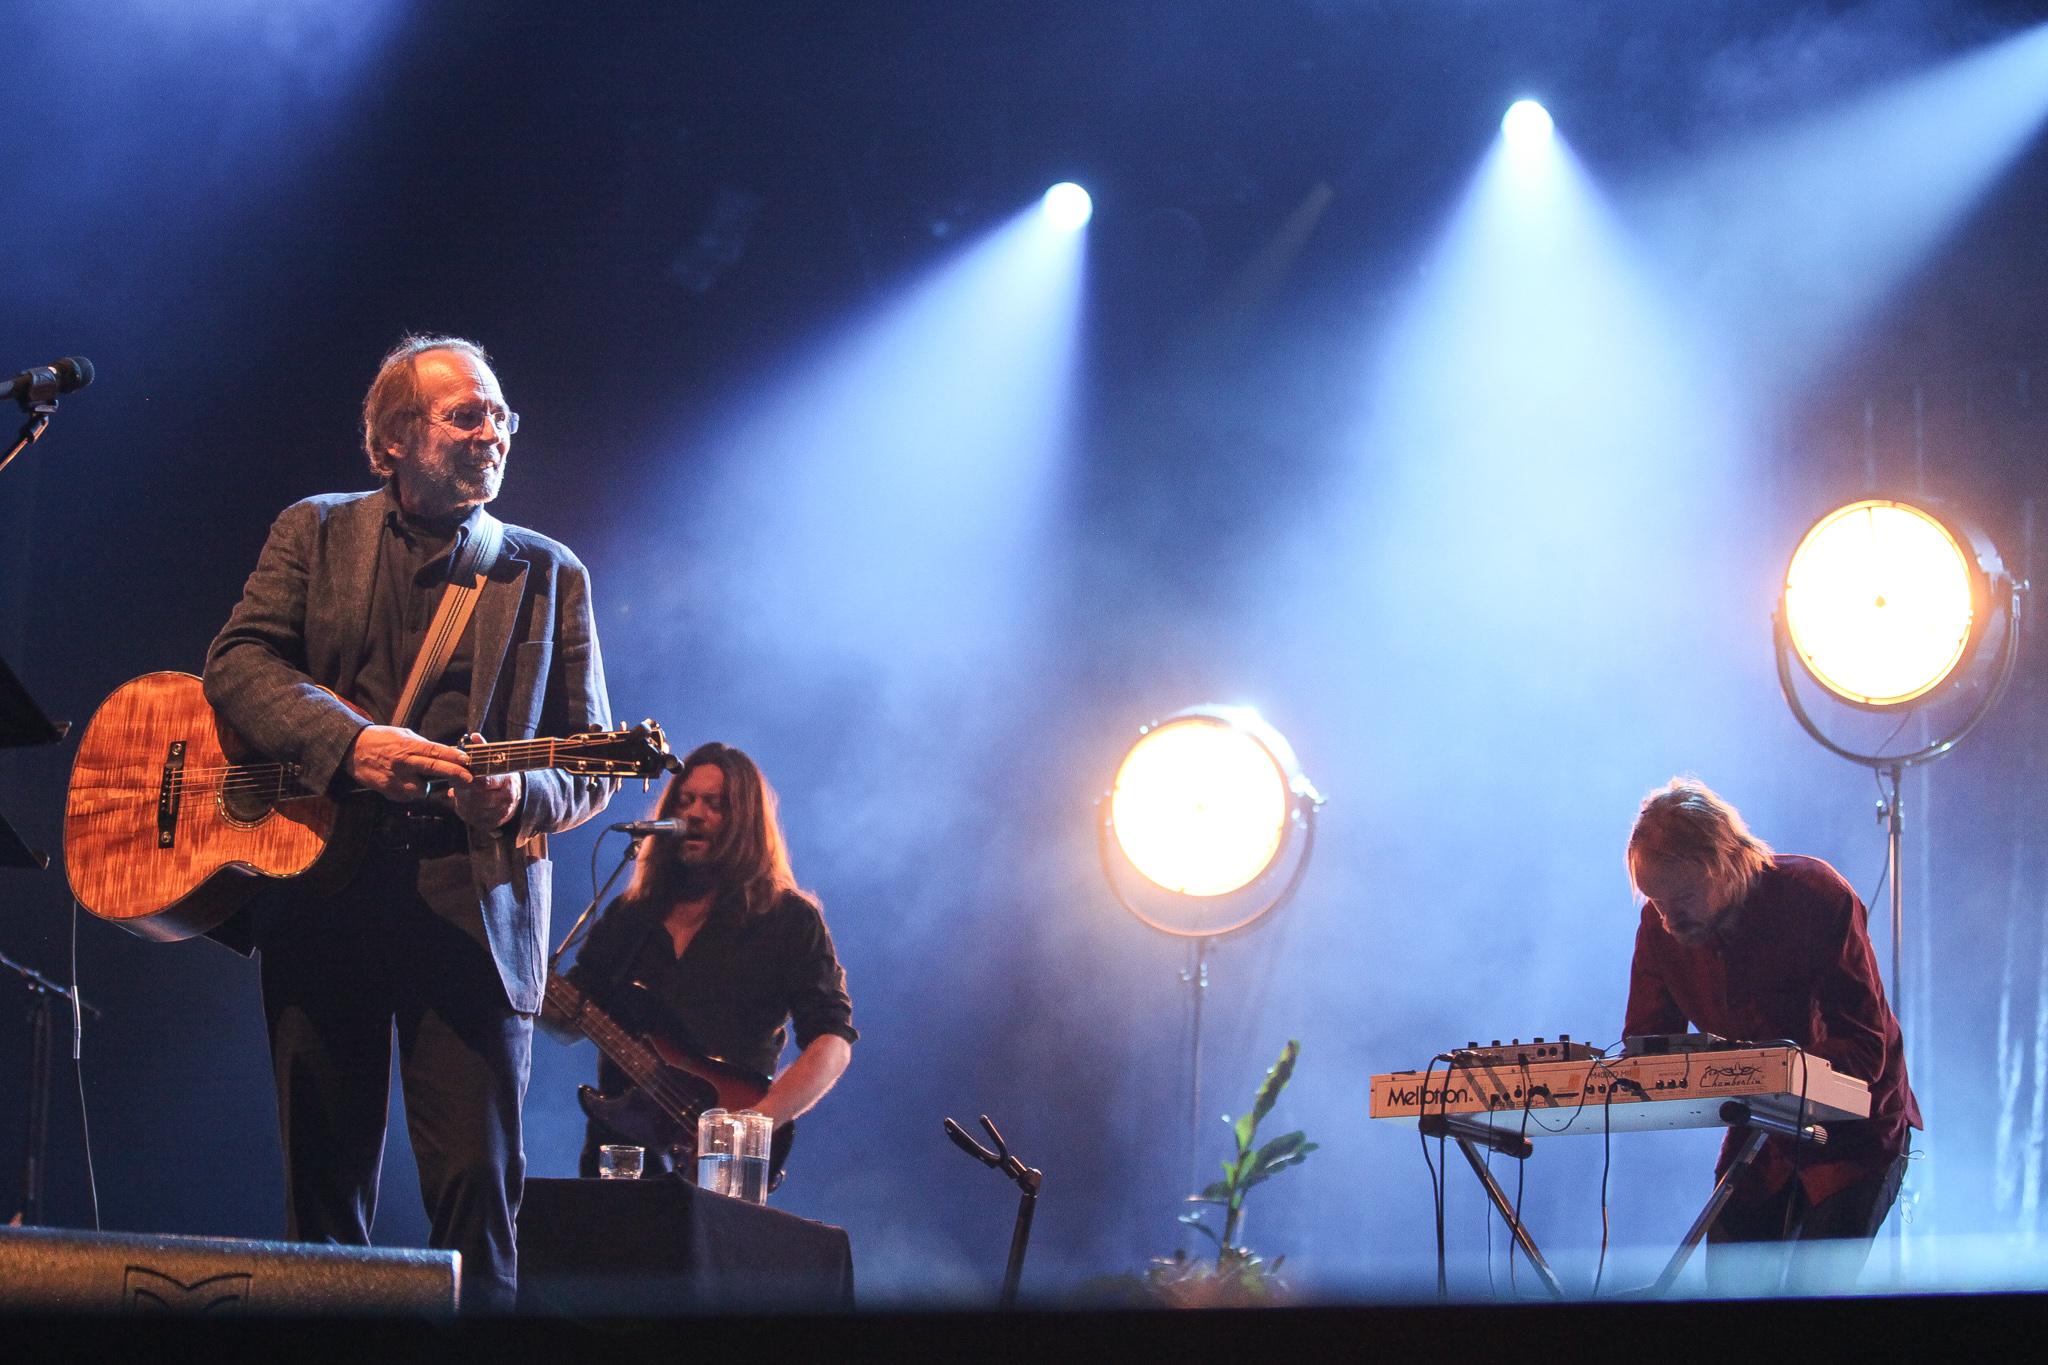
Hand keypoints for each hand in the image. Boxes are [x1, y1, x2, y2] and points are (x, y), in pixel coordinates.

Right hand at [347, 725, 470, 802]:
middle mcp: (403, 762)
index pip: (434, 751)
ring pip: (421, 790)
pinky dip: (409, 792)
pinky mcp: (387, 790)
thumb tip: (445, 752)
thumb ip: (423, 746)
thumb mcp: (404, 735)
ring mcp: (395, 778)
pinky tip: (404, 783)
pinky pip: (406, 796)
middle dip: (454, 774)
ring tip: (418, 779)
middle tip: (469, 779)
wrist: (353, 749)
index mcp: (408, 745)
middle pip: (433, 769)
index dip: (452, 756)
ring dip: (425, 787)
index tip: (467, 760)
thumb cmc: (382, 740)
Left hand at [449, 732, 522, 830]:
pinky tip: (466, 803)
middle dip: (464, 791)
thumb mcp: (496, 761)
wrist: (516, 796)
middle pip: (477, 797)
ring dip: (463, 802)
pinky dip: (466, 811)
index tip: (458, 774)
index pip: (484, 781)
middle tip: (456, 785)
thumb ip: (483, 750)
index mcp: (507, 781)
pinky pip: (473, 819)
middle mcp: (506, 799)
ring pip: (473, 810)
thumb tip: (474, 736)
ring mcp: (500, 813)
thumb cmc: (501, 776)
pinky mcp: (493, 823)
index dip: (468, 778)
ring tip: (462, 793)